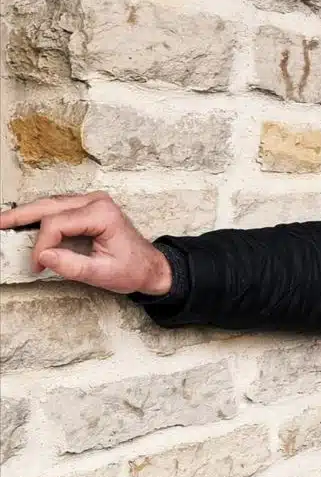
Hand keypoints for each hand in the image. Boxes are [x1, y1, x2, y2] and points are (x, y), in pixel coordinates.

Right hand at [0, 193, 171, 294]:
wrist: (150, 266)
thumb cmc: (132, 270)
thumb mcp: (102, 274)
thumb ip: (72, 266)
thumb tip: (44, 256)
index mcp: (102, 214)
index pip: (57, 223)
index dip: (42, 245)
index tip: (38, 265)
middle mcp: (97, 202)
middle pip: (49, 205)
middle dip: (20, 216)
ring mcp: (93, 202)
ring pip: (51, 203)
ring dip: (27, 213)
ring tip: (4, 222)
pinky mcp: (89, 207)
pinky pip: (59, 207)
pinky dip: (40, 215)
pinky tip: (24, 221)